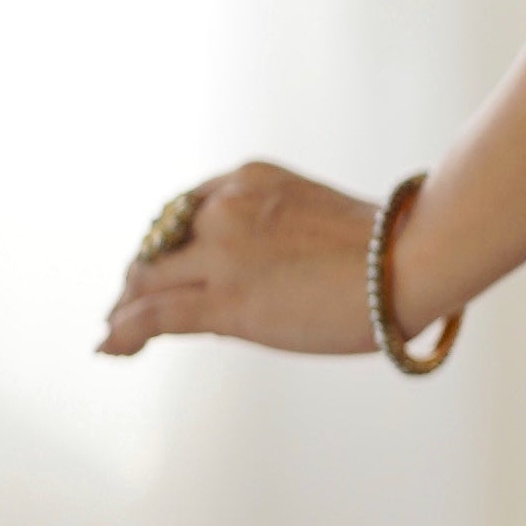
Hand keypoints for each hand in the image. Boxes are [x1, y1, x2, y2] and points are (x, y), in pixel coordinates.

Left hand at [99, 163, 392, 359]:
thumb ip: (284, 231)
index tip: (161, 265)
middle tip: (128, 303)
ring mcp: (223, 253)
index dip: (165, 242)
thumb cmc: (394, 245)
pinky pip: (156, 315)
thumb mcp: (319, 217)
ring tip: (114, 329)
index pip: (184, 211)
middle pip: (158, 245)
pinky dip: (125, 331)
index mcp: (248, 180)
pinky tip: (110, 346)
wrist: (416, 257)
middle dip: (139, 276)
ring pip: (147, 281)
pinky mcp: (227, 301)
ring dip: (125, 307)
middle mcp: (224, 208)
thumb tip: (280, 272)